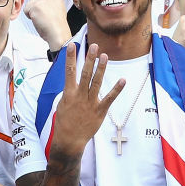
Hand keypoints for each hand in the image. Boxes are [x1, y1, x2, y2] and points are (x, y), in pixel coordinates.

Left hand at [23, 0, 69, 49]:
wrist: (58, 33)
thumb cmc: (56, 25)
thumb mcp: (56, 8)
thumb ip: (49, 2)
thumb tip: (39, 3)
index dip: (42, 8)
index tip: (49, 14)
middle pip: (33, 0)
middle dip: (36, 10)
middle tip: (45, 18)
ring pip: (29, 5)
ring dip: (33, 14)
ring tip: (43, 19)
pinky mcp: (36, 6)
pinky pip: (25, 10)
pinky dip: (30, 17)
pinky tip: (39, 20)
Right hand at [51, 43, 124, 158]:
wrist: (70, 140)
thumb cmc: (64, 122)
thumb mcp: (62, 105)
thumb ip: (69, 92)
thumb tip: (72, 82)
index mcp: (68, 94)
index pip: (69, 72)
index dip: (70, 58)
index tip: (72, 45)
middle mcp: (80, 96)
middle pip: (85, 74)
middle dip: (89, 59)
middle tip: (94, 46)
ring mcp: (90, 103)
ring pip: (97, 82)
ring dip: (101, 68)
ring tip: (104, 56)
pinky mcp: (100, 111)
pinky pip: (109, 98)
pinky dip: (116, 89)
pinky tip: (122, 80)